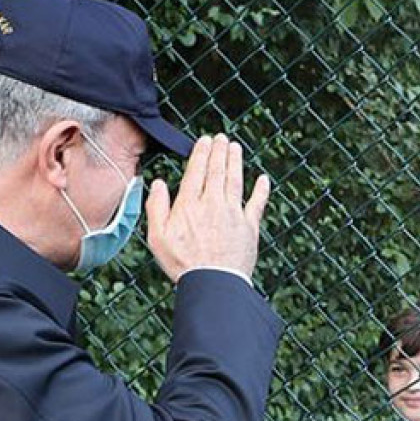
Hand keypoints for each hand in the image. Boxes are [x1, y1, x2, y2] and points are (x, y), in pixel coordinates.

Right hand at [145, 134, 270, 283]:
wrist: (213, 283)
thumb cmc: (183, 264)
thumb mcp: (157, 237)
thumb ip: (156, 207)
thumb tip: (157, 183)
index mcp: (190, 205)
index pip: (196, 171)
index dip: (201, 153)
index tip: (205, 141)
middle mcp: (213, 204)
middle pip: (217, 171)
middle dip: (219, 151)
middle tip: (222, 138)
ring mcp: (233, 214)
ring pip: (235, 181)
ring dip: (236, 162)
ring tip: (236, 148)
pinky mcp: (250, 227)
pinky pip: (257, 204)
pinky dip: (261, 190)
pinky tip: (263, 179)